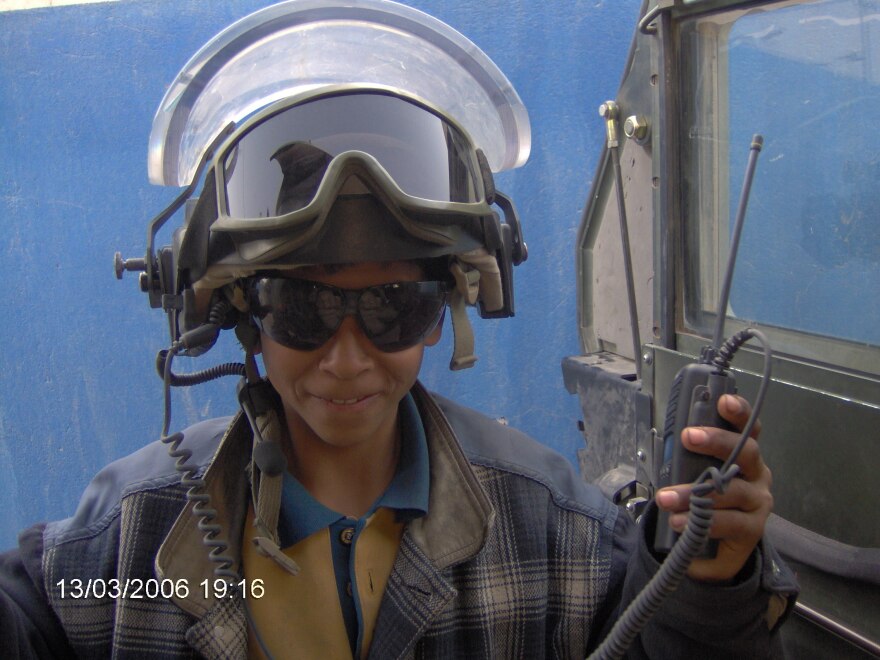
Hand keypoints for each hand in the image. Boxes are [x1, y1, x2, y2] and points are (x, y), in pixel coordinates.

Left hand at [655, 394, 772, 581]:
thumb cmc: (702, 500)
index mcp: (743, 455)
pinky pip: (730, 522)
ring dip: (694, 492)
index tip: (723, 400)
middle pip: (746, 451)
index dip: (738, 413)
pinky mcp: (753, 529)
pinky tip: (680, 522)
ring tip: (666, 498)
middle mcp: (757, 474)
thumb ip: (688, 460)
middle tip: (688, 437)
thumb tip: (668, 445)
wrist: (711, 550)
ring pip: (732, 490)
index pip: (748, 429)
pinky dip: (703, 521)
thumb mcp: (693, 476)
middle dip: (717, 441)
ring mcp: (758, 501)